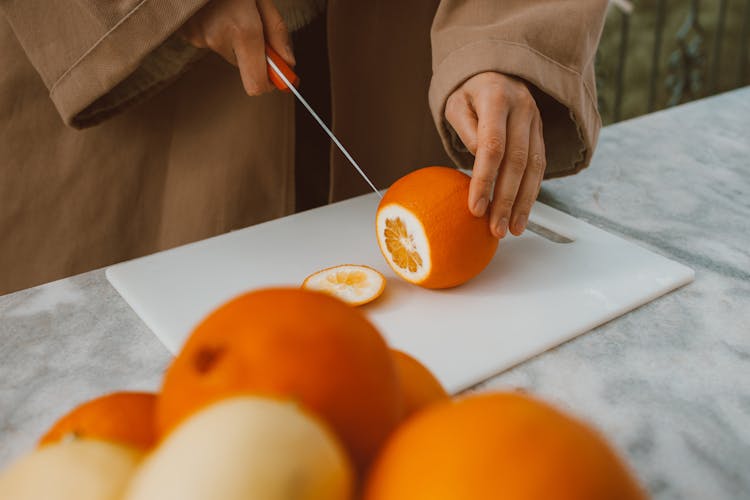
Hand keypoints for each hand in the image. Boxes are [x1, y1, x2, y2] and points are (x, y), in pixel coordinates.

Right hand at [180, 0, 294, 95]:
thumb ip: (277, 32)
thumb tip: (288, 63)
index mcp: (243, 29)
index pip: (256, 83)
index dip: (269, 83)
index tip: (278, 75)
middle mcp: (218, 38)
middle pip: (245, 68)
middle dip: (254, 54)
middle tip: (255, 25)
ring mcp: (199, 37)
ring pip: (229, 53)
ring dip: (235, 39)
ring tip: (230, 10)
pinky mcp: (188, 34)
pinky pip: (212, 42)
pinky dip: (218, 31)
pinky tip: (216, 10)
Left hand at [445, 72, 545, 238]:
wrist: (496, 71)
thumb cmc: (469, 93)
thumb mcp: (455, 103)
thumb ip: (464, 128)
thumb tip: (478, 161)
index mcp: (497, 99)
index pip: (492, 146)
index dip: (484, 180)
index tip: (475, 208)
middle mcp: (523, 109)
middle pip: (516, 162)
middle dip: (506, 200)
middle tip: (496, 229)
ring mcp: (536, 122)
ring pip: (534, 168)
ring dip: (523, 203)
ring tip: (512, 229)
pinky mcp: (541, 134)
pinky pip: (539, 167)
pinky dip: (531, 193)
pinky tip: (522, 214)